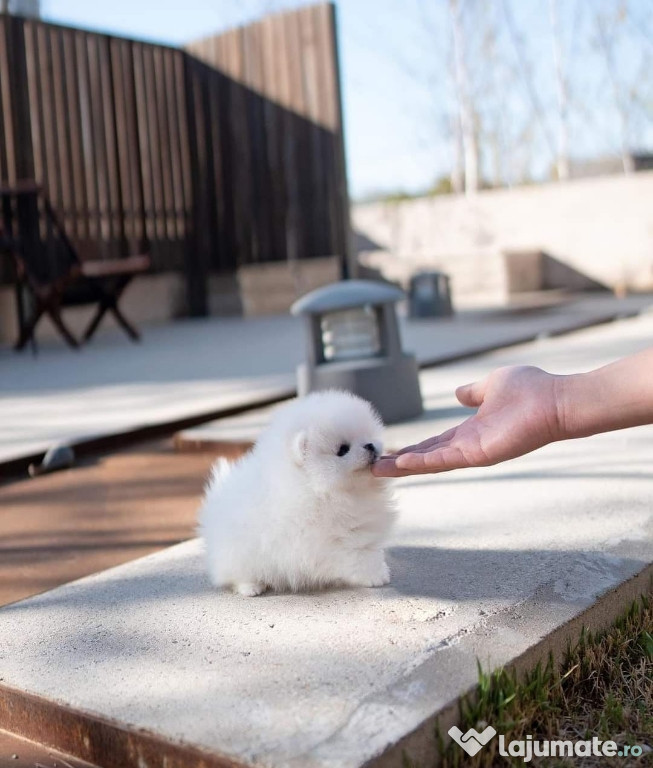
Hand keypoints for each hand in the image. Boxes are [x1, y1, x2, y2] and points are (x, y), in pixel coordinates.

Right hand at [372, 366, 562, 476]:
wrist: (555, 400)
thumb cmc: (531, 390)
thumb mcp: (492, 385)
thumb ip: (473, 392)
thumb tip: (459, 393)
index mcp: (470, 430)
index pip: (434, 442)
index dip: (412, 447)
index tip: (389, 451)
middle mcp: (468, 445)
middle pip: (427, 456)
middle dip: (400, 462)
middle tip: (372, 466)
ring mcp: (473, 452)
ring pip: (430, 462)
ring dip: (403, 466)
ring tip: (377, 470)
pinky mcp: (479, 454)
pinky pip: (444, 459)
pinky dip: (422, 462)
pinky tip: (401, 463)